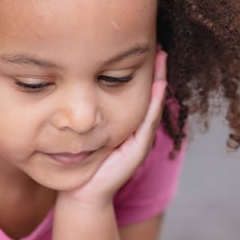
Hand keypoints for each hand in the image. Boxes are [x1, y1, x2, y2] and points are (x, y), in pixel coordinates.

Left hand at [64, 49, 167, 205]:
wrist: (83, 194)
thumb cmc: (81, 164)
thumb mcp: (84, 133)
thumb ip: (89, 115)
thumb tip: (77, 84)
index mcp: (125, 123)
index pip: (136, 91)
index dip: (142, 70)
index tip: (145, 46)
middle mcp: (136, 129)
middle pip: (150, 95)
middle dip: (156, 70)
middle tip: (160, 45)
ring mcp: (140, 139)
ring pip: (153, 105)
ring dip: (160, 81)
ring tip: (163, 58)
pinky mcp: (138, 149)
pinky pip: (147, 122)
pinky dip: (154, 104)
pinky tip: (158, 86)